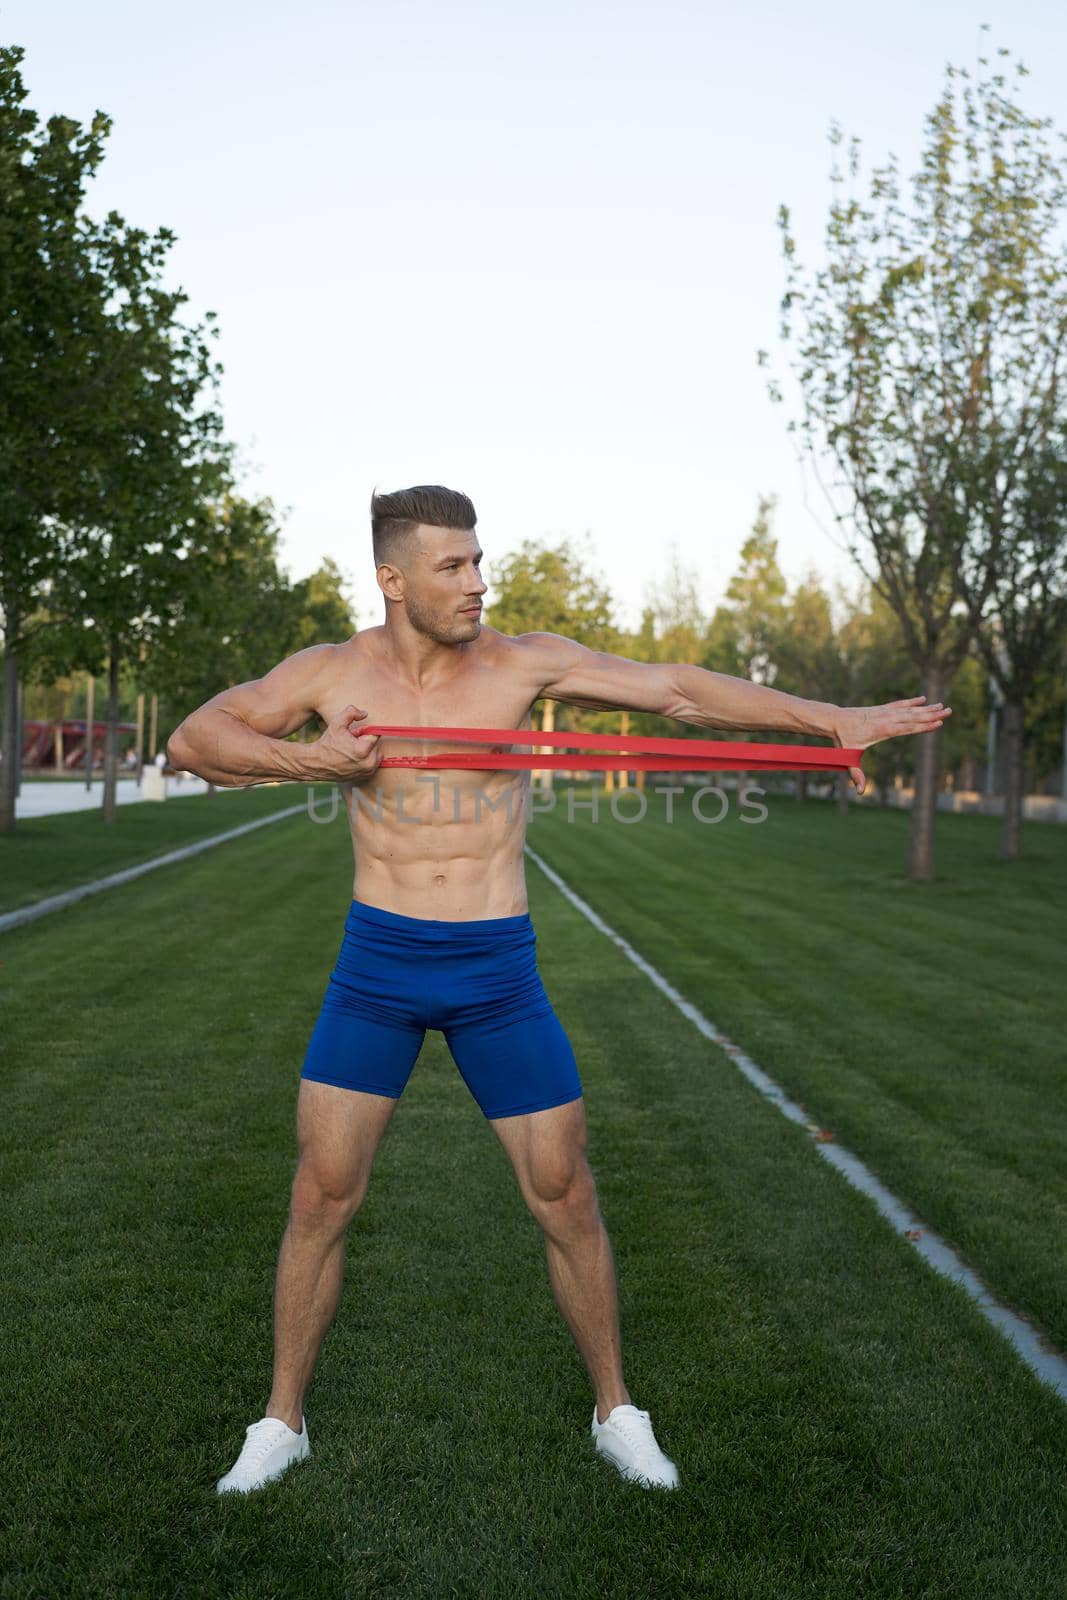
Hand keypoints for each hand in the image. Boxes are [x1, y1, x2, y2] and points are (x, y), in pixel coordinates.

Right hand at [312, 705, 381, 783]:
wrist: (317, 764)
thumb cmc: (327, 743)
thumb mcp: (337, 723)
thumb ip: (351, 712)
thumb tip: (364, 714)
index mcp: (363, 750)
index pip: (375, 734)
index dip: (365, 732)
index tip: (355, 734)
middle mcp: (368, 763)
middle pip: (376, 744)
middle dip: (365, 741)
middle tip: (351, 742)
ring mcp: (368, 771)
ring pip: (376, 753)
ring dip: (367, 750)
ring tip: (351, 750)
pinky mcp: (366, 776)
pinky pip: (373, 763)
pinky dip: (365, 759)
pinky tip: (352, 758)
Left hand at [830, 695, 951, 795]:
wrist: (835, 720)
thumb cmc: (843, 740)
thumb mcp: (849, 758)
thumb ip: (856, 775)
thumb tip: (860, 792)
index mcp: (882, 730)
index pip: (907, 728)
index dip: (924, 726)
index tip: (939, 723)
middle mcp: (886, 719)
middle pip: (913, 716)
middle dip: (932, 715)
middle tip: (949, 711)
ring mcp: (884, 712)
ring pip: (909, 709)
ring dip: (926, 708)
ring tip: (942, 705)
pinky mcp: (881, 708)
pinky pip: (899, 704)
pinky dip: (911, 702)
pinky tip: (923, 699)